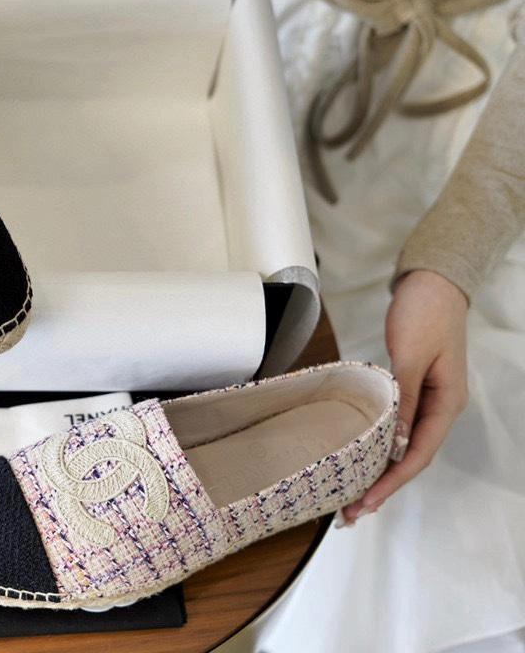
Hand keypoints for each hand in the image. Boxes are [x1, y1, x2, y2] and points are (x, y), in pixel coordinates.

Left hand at [338, 270, 468, 525]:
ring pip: (401, 447)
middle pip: (409, 458)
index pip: (418, 455)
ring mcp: (425, 400)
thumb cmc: (424, 314)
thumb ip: (403, 398)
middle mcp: (438, 408)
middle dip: (382, 487)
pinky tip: (359, 458)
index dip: (392, 483)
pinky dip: (377, 446)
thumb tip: (394, 441)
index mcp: (446, 404)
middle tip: (349, 513)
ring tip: (351, 496)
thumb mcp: (410, 355)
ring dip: (378, 472)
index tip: (366, 503)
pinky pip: (394, 428)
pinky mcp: (411, 390)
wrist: (431, 283)